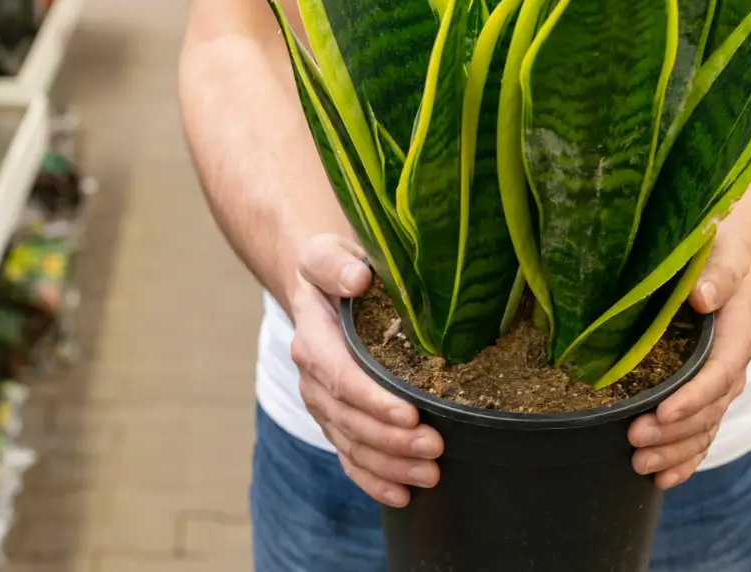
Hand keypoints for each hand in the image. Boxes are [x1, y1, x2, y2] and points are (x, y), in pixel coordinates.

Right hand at [290, 234, 443, 506]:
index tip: (410, 413)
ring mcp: (324, 404)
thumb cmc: (333, 268)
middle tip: (436, 448)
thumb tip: (358, 278)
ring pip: (352, 444)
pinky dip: (373, 480)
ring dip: (390, 465)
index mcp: (314, 340)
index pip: (342, 377)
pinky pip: (350, 457)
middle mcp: (314, 378)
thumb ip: (335, 263)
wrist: (318, 287)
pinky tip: (402, 496)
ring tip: (431, 475)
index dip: (374, 400)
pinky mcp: (336, 419)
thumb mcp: (327, 253)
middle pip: (350, 420)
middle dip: (392, 440)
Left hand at [628, 227, 750, 488]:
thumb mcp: (719, 252)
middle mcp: (732, 365)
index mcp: (737, 333)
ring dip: (675, 451)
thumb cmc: (715, 252)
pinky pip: (702, 435)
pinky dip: (685, 460)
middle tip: (634, 439)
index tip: (662, 411)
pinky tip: (662, 479)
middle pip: (709, 409)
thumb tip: (702, 297)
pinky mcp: (706, 396)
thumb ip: (715, 274)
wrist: (722, 262)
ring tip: (640, 464)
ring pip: (704, 429)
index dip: (693, 396)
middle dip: (673, 430)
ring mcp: (720, 385)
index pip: (720, 372)